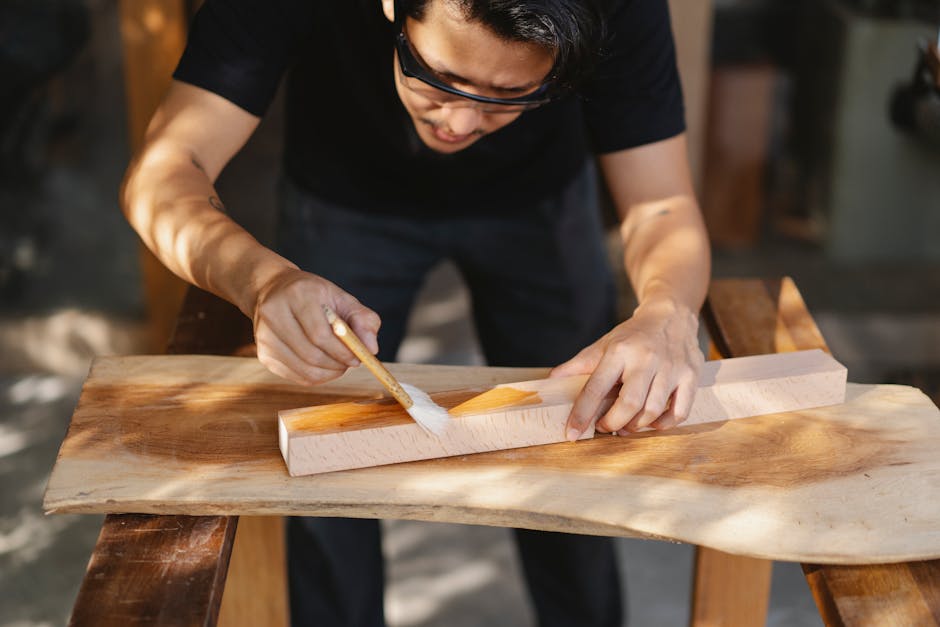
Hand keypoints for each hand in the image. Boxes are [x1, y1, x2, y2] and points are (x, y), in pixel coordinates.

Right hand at [251, 267, 380, 385]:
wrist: (273, 290)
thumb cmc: (314, 296)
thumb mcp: (341, 298)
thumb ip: (363, 320)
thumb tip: (371, 348)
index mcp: (297, 294)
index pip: (320, 334)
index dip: (343, 351)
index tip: (358, 357)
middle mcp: (274, 313)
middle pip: (311, 354)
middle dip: (337, 364)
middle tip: (351, 362)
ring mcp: (264, 336)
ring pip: (304, 369)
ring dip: (329, 373)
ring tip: (339, 364)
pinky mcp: (263, 354)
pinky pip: (296, 376)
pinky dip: (316, 376)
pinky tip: (324, 366)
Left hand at [551, 300, 703, 439]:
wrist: (670, 315)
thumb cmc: (632, 336)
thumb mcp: (603, 345)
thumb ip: (578, 366)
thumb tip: (549, 383)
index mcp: (619, 351)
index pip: (596, 387)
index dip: (582, 414)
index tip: (572, 433)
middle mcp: (646, 358)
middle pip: (629, 403)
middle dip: (613, 423)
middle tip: (605, 428)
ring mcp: (671, 367)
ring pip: (653, 410)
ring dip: (636, 426)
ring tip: (625, 426)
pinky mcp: (691, 376)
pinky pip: (680, 412)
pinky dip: (663, 425)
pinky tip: (651, 423)